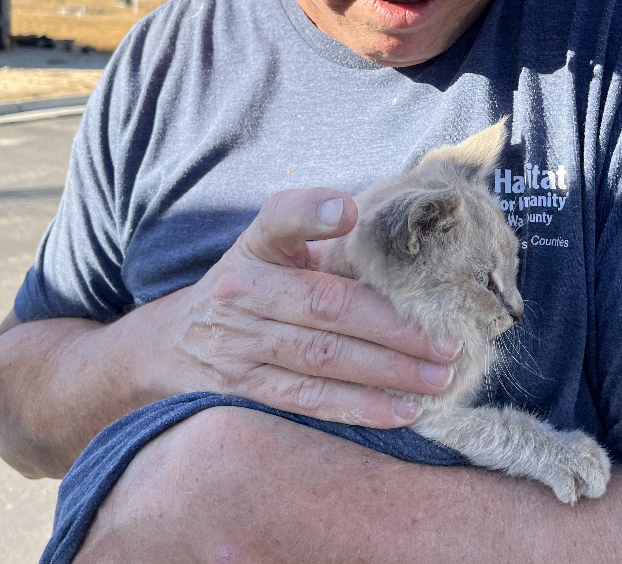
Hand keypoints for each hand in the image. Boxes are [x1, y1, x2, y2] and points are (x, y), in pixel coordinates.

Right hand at [144, 189, 459, 426]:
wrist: (175, 340)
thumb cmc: (251, 283)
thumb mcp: (271, 247)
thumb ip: (319, 235)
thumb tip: (389, 230)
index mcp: (255, 244)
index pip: (279, 220)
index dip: (311, 213)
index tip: (347, 210)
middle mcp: (240, 290)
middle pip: (324, 307)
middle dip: (393, 327)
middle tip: (447, 341)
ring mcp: (237, 343)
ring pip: (321, 358)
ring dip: (387, 372)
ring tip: (438, 377)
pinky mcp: (241, 388)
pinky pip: (306, 401)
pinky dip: (358, 408)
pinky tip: (402, 411)